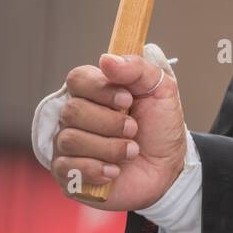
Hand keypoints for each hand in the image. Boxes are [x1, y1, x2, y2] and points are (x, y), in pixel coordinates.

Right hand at [50, 53, 186, 211]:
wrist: (166, 168)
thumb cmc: (160, 127)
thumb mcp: (161, 90)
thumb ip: (137, 69)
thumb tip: (106, 59)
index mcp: (96, 91)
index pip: (77, 79)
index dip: (100, 90)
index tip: (127, 100)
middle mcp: (77, 116)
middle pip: (72, 111)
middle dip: (110, 123)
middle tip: (134, 129)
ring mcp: (68, 145)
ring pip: (70, 139)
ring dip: (109, 148)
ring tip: (131, 151)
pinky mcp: (67, 173)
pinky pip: (65, 168)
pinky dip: (96, 169)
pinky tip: (114, 171)